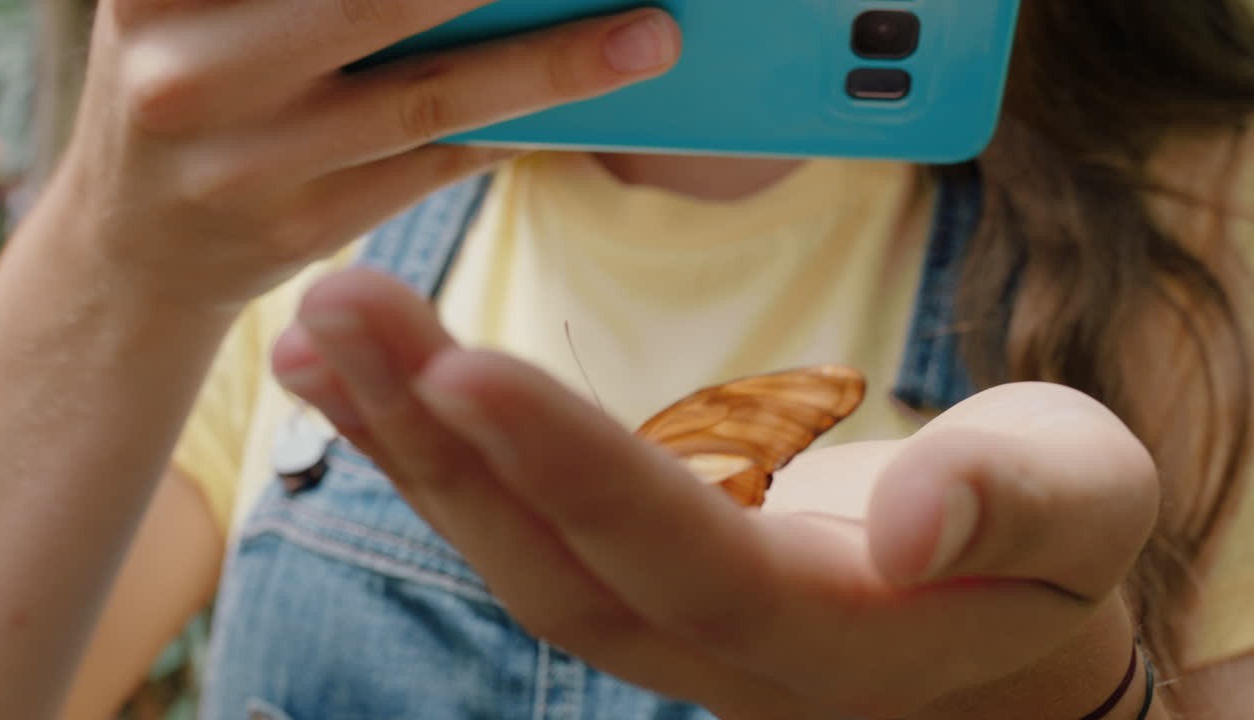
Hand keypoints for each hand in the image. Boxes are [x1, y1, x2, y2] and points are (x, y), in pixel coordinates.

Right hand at [40, 0, 678, 308]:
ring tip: (652, 36)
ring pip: (433, 98)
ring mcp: (243, 162)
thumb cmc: (200, 81)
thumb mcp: (208, 8)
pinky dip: (515, 128)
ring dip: (556, 63)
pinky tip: (581, 100)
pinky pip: (435, 168)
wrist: (135, 243)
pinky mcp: (301, 231)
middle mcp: (185, 64)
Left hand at [274, 268, 1160, 719]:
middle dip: (444, 441)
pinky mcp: (636, 586)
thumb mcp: (1080, 503)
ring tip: (324, 334)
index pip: (688, 558)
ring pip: (514, 555)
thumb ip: (1013, 508)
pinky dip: (435, 453)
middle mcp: (723, 653)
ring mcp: (667, 630)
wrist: (999, 634)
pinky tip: (366, 382)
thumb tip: (915, 522)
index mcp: (836, 634)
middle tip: (343, 312)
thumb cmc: (1048, 549)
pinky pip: (518, 528)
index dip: (576, 472)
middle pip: (557, 564)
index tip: (464, 368)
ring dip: (411, 443)